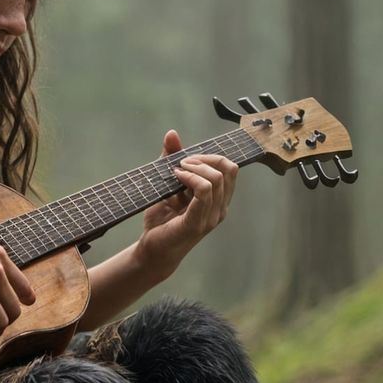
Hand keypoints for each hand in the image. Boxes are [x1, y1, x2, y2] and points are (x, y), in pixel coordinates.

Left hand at [135, 129, 238, 273]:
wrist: (152, 249)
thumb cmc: (162, 219)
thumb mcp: (168, 184)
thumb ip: (172, 159)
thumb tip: (172, 133)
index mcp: (218, 200)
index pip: (230, 169)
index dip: (210, 157)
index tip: (187, 159)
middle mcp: (220, 208)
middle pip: (227, 169)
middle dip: (203, 159)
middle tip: (181, 163)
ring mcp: (211, 217)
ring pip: (216, 179)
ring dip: (194, 168)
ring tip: (177, 171)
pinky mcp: (197, 223)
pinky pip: (203, 192)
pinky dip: (189, 178)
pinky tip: (176, 178)